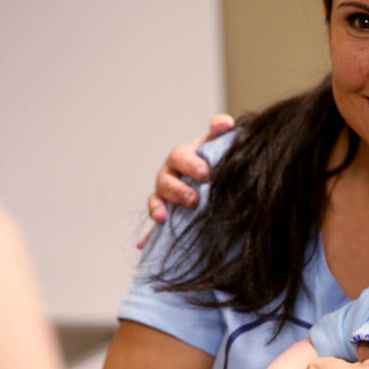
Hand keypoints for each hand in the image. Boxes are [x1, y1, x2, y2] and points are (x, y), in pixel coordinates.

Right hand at [138, 114, 234, 247]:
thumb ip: (222, 131)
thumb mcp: (221, 144)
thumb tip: (224, 123)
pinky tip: (143, 245)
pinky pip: (156, 224)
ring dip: (158, 208)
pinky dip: (148, 235)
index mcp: (184, 157)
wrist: (218, 179)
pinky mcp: (166, 214)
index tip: (206, 173)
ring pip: (157, 200)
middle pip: (166, 179)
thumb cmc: (217, 160)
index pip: (182, 156)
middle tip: (194, 200)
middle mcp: (171, 175)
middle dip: (178, 190)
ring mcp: (166, 195)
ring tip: (164, 218)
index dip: (191, 164)